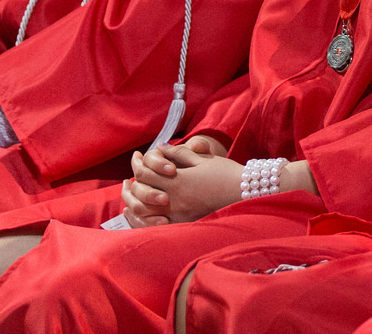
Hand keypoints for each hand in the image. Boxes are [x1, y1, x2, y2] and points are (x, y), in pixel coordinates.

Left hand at [119, 136, 241, 225]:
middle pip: (141, 194)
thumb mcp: (202, 159)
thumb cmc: (224, 173)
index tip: (136, 158)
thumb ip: (178, 154)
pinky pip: (157, 226)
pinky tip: (142, 215)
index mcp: (177, 180)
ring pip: (145, 213)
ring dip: (134, 205)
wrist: (244, 192)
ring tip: (129, 198)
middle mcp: (175, 199)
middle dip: (131, 187)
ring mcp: (179, 214)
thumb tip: (160, 147)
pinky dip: (145, 220)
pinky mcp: (185, 224)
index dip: (137, 165)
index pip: (146, 174)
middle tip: (127, 180)